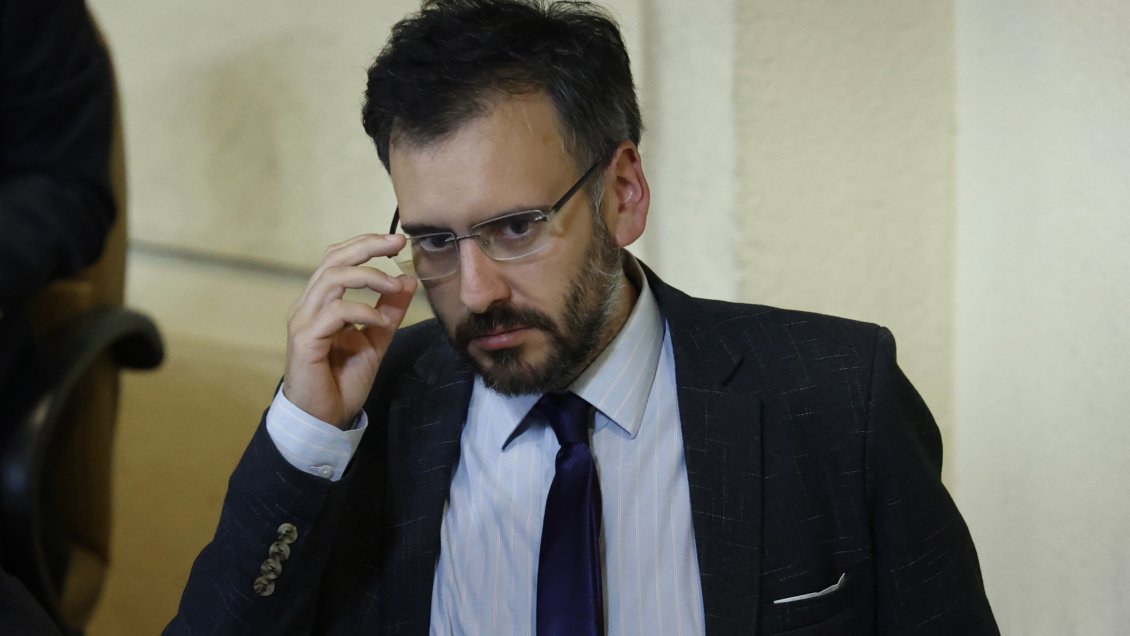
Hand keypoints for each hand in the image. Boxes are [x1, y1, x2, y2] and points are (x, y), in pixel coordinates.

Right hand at [283, 234, 416, 427]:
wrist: (324, 418)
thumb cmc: (342, 381)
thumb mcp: (375, 340)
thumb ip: (389, 311)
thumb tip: (407, 282)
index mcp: (322, 302)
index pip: (338, 258)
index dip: (366, 244)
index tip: (397, 241)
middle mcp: (308, 305)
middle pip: (333, 259)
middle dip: (367, 246)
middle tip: (396, 243)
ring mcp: (303, 320)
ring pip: (332, 278)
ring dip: (368, 276)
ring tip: (395, 285)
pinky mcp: (305, 339)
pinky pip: (335, 311)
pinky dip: (363, 310)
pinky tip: (381, 320)